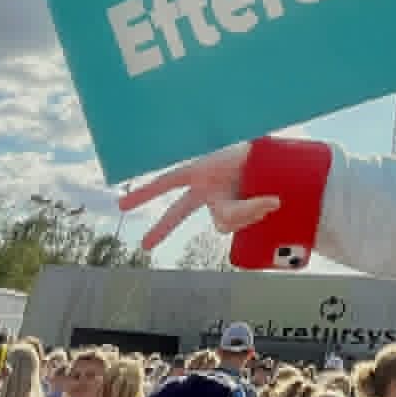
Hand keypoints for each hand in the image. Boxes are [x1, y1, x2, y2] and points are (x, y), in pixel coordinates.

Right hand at [119, 143, 278, 252]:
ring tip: (270, 198)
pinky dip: (254, 213)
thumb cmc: (256, 151)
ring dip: (246, 211)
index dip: (146, 192)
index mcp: (201, 170)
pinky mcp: (235, 213)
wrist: (273, 159)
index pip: (168, 181)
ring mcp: (219, 203)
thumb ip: (246, 183)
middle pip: (179, 211)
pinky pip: (237, 222)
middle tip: (144, 245)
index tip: (122, 206)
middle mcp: (206, 191)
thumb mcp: (249, 160)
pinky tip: (270, 204)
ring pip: (222, 220)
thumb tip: (267, 201)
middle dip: (161, 227)